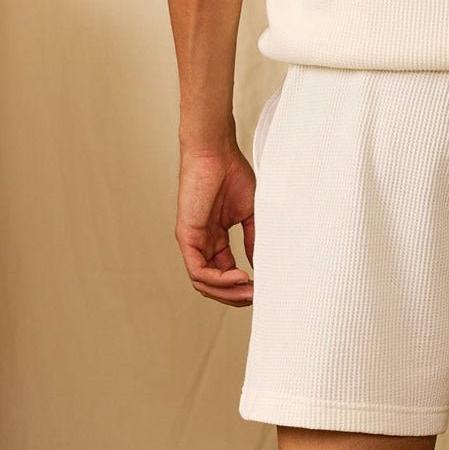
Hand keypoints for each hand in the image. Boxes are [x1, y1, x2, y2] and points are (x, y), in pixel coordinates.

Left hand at [175, 142, 256, 305]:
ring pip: (204, 283)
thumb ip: (252, 239)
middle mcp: (202, 243)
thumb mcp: (249, 213)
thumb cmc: (232, 173)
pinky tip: (239, 276)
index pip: (225, 273)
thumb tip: (260, 264)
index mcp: (215, 238)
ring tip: (249, 291)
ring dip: (227, 292)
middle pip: (213, 284)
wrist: (217, 151)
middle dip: (235, 296)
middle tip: (256, 298)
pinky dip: (219, 279)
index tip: (262, 290)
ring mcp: (192, 241)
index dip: (242, 286)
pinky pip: (198, 270)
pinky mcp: (186, 236)